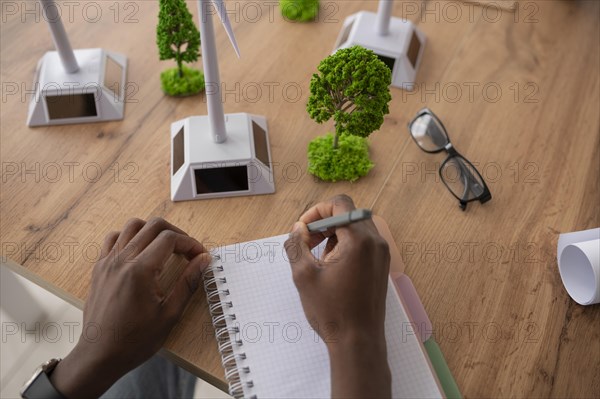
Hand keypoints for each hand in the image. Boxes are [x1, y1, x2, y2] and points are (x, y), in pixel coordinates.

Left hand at [50, 218, 210, 398]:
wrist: (100, 355)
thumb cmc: (135, 340)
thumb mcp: (170, 314)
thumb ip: (188, 282)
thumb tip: (203, 260)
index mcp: (140, 270)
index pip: (170, 239)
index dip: (190, 243)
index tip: (199, 256)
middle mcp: (122, 260)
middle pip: (153, 225)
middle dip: (175, 233)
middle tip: (187, 250)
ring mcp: (108, 262)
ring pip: (133, 225)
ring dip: (153, 231)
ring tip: (165, 248)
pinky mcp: (99, 267)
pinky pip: (114, 238)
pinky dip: (130, 237)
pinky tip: (140, 252)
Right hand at [284, 195, 390, 397]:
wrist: (358, 342)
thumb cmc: (332, 311)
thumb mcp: (304, 275)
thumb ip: (296, 245)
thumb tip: (297, 229)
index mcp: (359, 240)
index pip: (340, 204)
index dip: (317, 211)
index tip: (303, 230)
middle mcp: (376, 242)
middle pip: (348, 214)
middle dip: (324, 224)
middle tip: (307, 243)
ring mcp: (382, 254)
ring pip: (356, 228)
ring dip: (334, 235)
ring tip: (320, 260)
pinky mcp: (381, 266)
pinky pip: (363, 243)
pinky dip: (346, 246)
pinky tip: (333, 268)